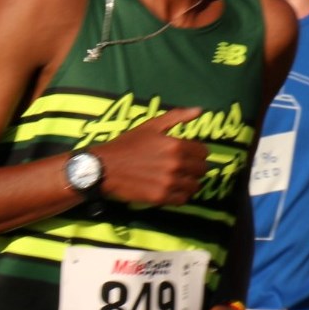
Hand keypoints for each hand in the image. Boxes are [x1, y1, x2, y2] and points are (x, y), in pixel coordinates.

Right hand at [89, 107, 209, 204]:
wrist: (105, 167)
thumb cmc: (127, 144)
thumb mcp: (151, 126)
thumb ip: (177, 116)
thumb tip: (199, 110)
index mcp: (175, 145)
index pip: (204, 152)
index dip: (198, 152)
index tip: (190, 154)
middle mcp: (175, 165)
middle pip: (202, 170)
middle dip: (196, 168)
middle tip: (185, 167)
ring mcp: (168, 183)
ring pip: (194, 186)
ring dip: (190, 182)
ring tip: (180, 179)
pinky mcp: (160, 198)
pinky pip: (183, 199)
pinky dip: (181, 195)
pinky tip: (172, 189)